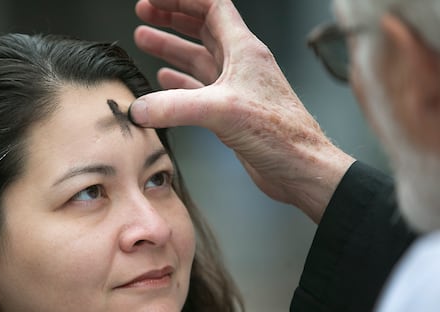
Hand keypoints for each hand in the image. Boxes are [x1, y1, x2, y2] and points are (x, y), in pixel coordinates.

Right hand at [130, 0, 354, 222]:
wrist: (300, 168)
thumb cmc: (280, 134)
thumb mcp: (223, 111)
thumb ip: (176, 106)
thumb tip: (140, 107)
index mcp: (244, 50)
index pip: (212, 6)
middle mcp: (241, 64)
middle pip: (202, 27)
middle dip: (172, 17)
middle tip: (144, 12)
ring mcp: (235, 88)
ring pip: (198, 57)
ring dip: (171, 47)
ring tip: (144, 39)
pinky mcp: (231, 112)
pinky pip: (199, 87)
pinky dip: (179, 80)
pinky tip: (164, 79)